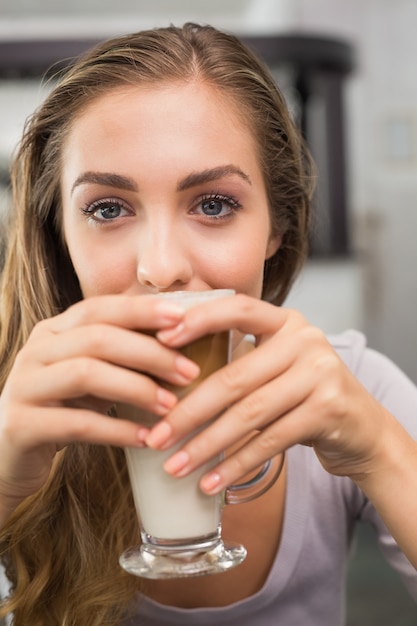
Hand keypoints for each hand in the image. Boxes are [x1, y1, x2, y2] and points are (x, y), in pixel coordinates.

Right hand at [0, 295, 198, 519]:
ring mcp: (23, 386)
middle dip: (149, 353)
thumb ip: (121, 357)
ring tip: (170, 406)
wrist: (10, 455)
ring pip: (86, 374)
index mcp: (53, 331)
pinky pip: (77, 423)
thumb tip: (180, 343)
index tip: (183, 317)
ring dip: (136, 388)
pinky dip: (117, 430)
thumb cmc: (62, 409)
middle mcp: (35, 350)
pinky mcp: (21, 425)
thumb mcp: (91, 376)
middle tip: (188, 372)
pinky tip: (147, 438)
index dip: (141, 310)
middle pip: (97, 338)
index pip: (100, 308)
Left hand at [145, 294, 391, 493]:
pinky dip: (236, 464)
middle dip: (188, 412)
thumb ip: (240, 361)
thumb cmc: (305, 394)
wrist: (363, 428)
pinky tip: (211, 482)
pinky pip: (270, 441)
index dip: (198, 319)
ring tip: (174, 466)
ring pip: (249, 413)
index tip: (159, 338)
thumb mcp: (277, 366)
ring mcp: (320, 373)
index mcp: (285, 322)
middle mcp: (305, 340)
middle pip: (234, 377)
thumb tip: (168, 378)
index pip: (238, 308)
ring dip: (206, 445)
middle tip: (156, 437)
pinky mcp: (328, 409)